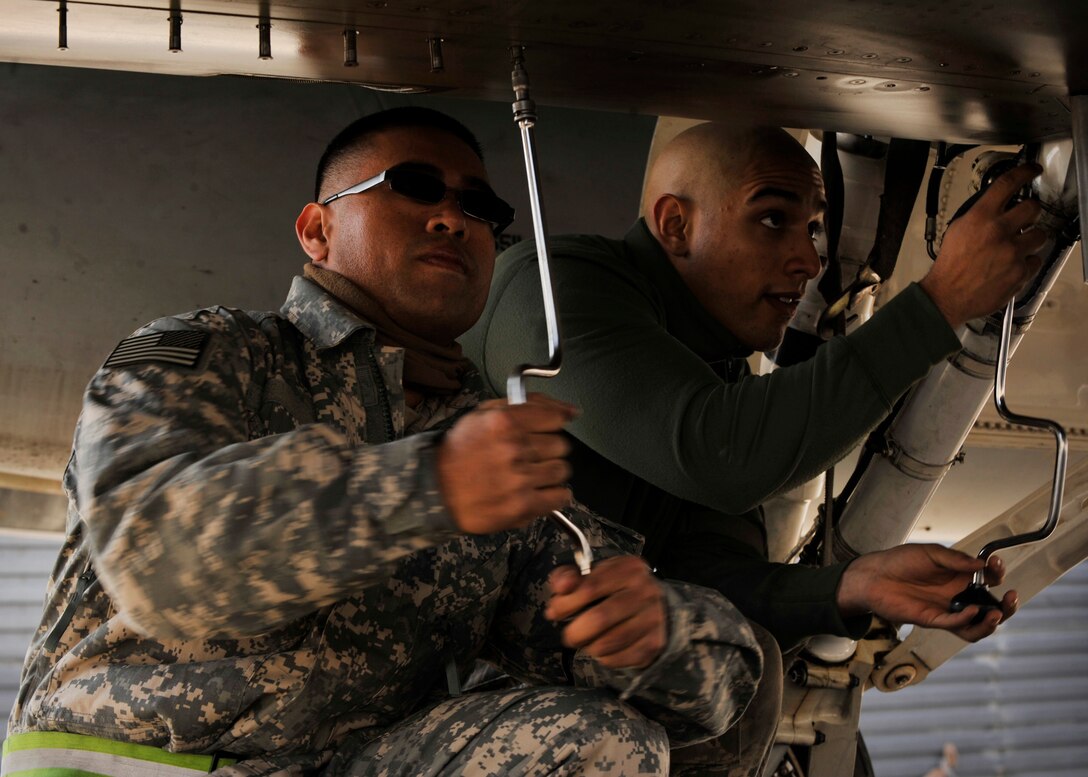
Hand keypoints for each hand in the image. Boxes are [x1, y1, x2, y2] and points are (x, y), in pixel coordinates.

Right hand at [437, 393, 574, 533]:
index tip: (548, 429)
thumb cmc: (460, 451)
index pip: (555, 417)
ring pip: (562, 470)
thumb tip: (569, 410)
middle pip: (560, 445)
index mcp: (504, 421)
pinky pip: (560, 496)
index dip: (553, 424)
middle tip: (528, 455)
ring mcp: (519, 479)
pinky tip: (538, 491)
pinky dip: (554, 495)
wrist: (435, 490)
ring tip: (529, 475)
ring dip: (549, 472)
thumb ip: (526, 406)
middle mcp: (514, 448)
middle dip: (547, 449)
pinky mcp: (522, 505)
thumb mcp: (484, 415)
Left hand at [546, 555, 666, 668]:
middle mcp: (645, 592)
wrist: (657, 606)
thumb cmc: (616, 589)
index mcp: (628, 568)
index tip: (555, 612)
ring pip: (607, 643)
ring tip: (587, 640)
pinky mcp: (654, 644)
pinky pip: (617, 659)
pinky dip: (603, 657)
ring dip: (589, 646)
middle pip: (599, 619)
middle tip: (569, 635)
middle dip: (575, 632)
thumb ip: (570, 577)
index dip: (565, 604)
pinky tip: (605, 648)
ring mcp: (652, 619)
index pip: (589, 588)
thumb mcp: (594, 574)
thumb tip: (560, 587)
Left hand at [836, 544, 1017, 641]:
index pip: (987, 580)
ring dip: (991, 623)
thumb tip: (981, 563)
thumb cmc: (900, 561)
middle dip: (1006, 606)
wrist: (874, 576)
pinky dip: (966, 621)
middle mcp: (956, 596)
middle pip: (990, 608)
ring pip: (977, 625)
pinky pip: (955, 626)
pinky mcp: (933, 620)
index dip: (996, 574)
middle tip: (1011, 597)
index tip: (995, 564)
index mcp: (959, 577)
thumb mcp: (930, 554)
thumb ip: (955, 560)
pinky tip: (971, 611)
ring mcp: (946, 610)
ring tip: (998, 613)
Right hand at [920, 163, 1047, 328]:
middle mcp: (999, 231)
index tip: (1032, 170)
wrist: (948, 295)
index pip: (1008, 184)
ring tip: (1018, 246)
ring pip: (1040, 234)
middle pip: (1033, 207)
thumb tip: (995, 206)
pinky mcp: (1020, 272)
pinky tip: (1012, 266)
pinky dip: (1026, 263)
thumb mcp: (957, 230)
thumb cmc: (950, 265)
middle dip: (1030, 211)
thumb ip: (979, 215)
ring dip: (1032, 238)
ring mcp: (1013, 252)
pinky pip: (1035, 260)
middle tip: (1025, 218)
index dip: (1024, 172)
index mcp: (980, 218)